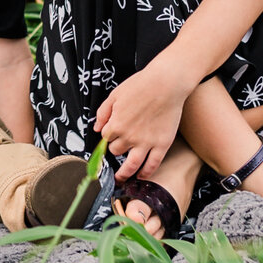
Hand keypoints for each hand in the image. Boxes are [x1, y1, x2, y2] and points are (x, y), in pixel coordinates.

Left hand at [94, 65, 191, 181]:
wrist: (166, 83)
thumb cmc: (141, 85)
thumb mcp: (115, 95)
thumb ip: (103, 113)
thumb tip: (96, 128)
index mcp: (116, 124)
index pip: (106, 138)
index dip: (108, 136)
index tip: (112, 135)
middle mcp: (129, 137)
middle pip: (116, 151)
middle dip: (116, 149)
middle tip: (120, 147)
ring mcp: (146, 142)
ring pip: (131, 165)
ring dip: (124, 174)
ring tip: (122, 179)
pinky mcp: (162, 144)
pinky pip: (152, 164)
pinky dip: (146, 173)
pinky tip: (142, 176)